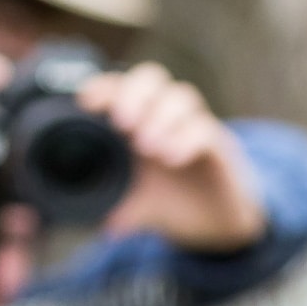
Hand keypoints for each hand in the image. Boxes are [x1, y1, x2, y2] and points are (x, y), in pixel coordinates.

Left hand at [80, 62, 264, 250]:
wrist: (216, 223)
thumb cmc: (174, 202)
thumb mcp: (141, 207)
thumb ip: (122, 210)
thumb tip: (106, 227)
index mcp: (140, 122)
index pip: (121, 85)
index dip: (104, 86)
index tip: (88, 103)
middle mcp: (167, 117)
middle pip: (152, 77)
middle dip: (134, 94)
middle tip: (122, 124)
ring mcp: (195, 128)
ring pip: (182, 96)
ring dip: (162, 116)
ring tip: (148, 148)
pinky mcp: (219, 147)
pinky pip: (204, 130)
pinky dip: (186, 139)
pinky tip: (171, 157)